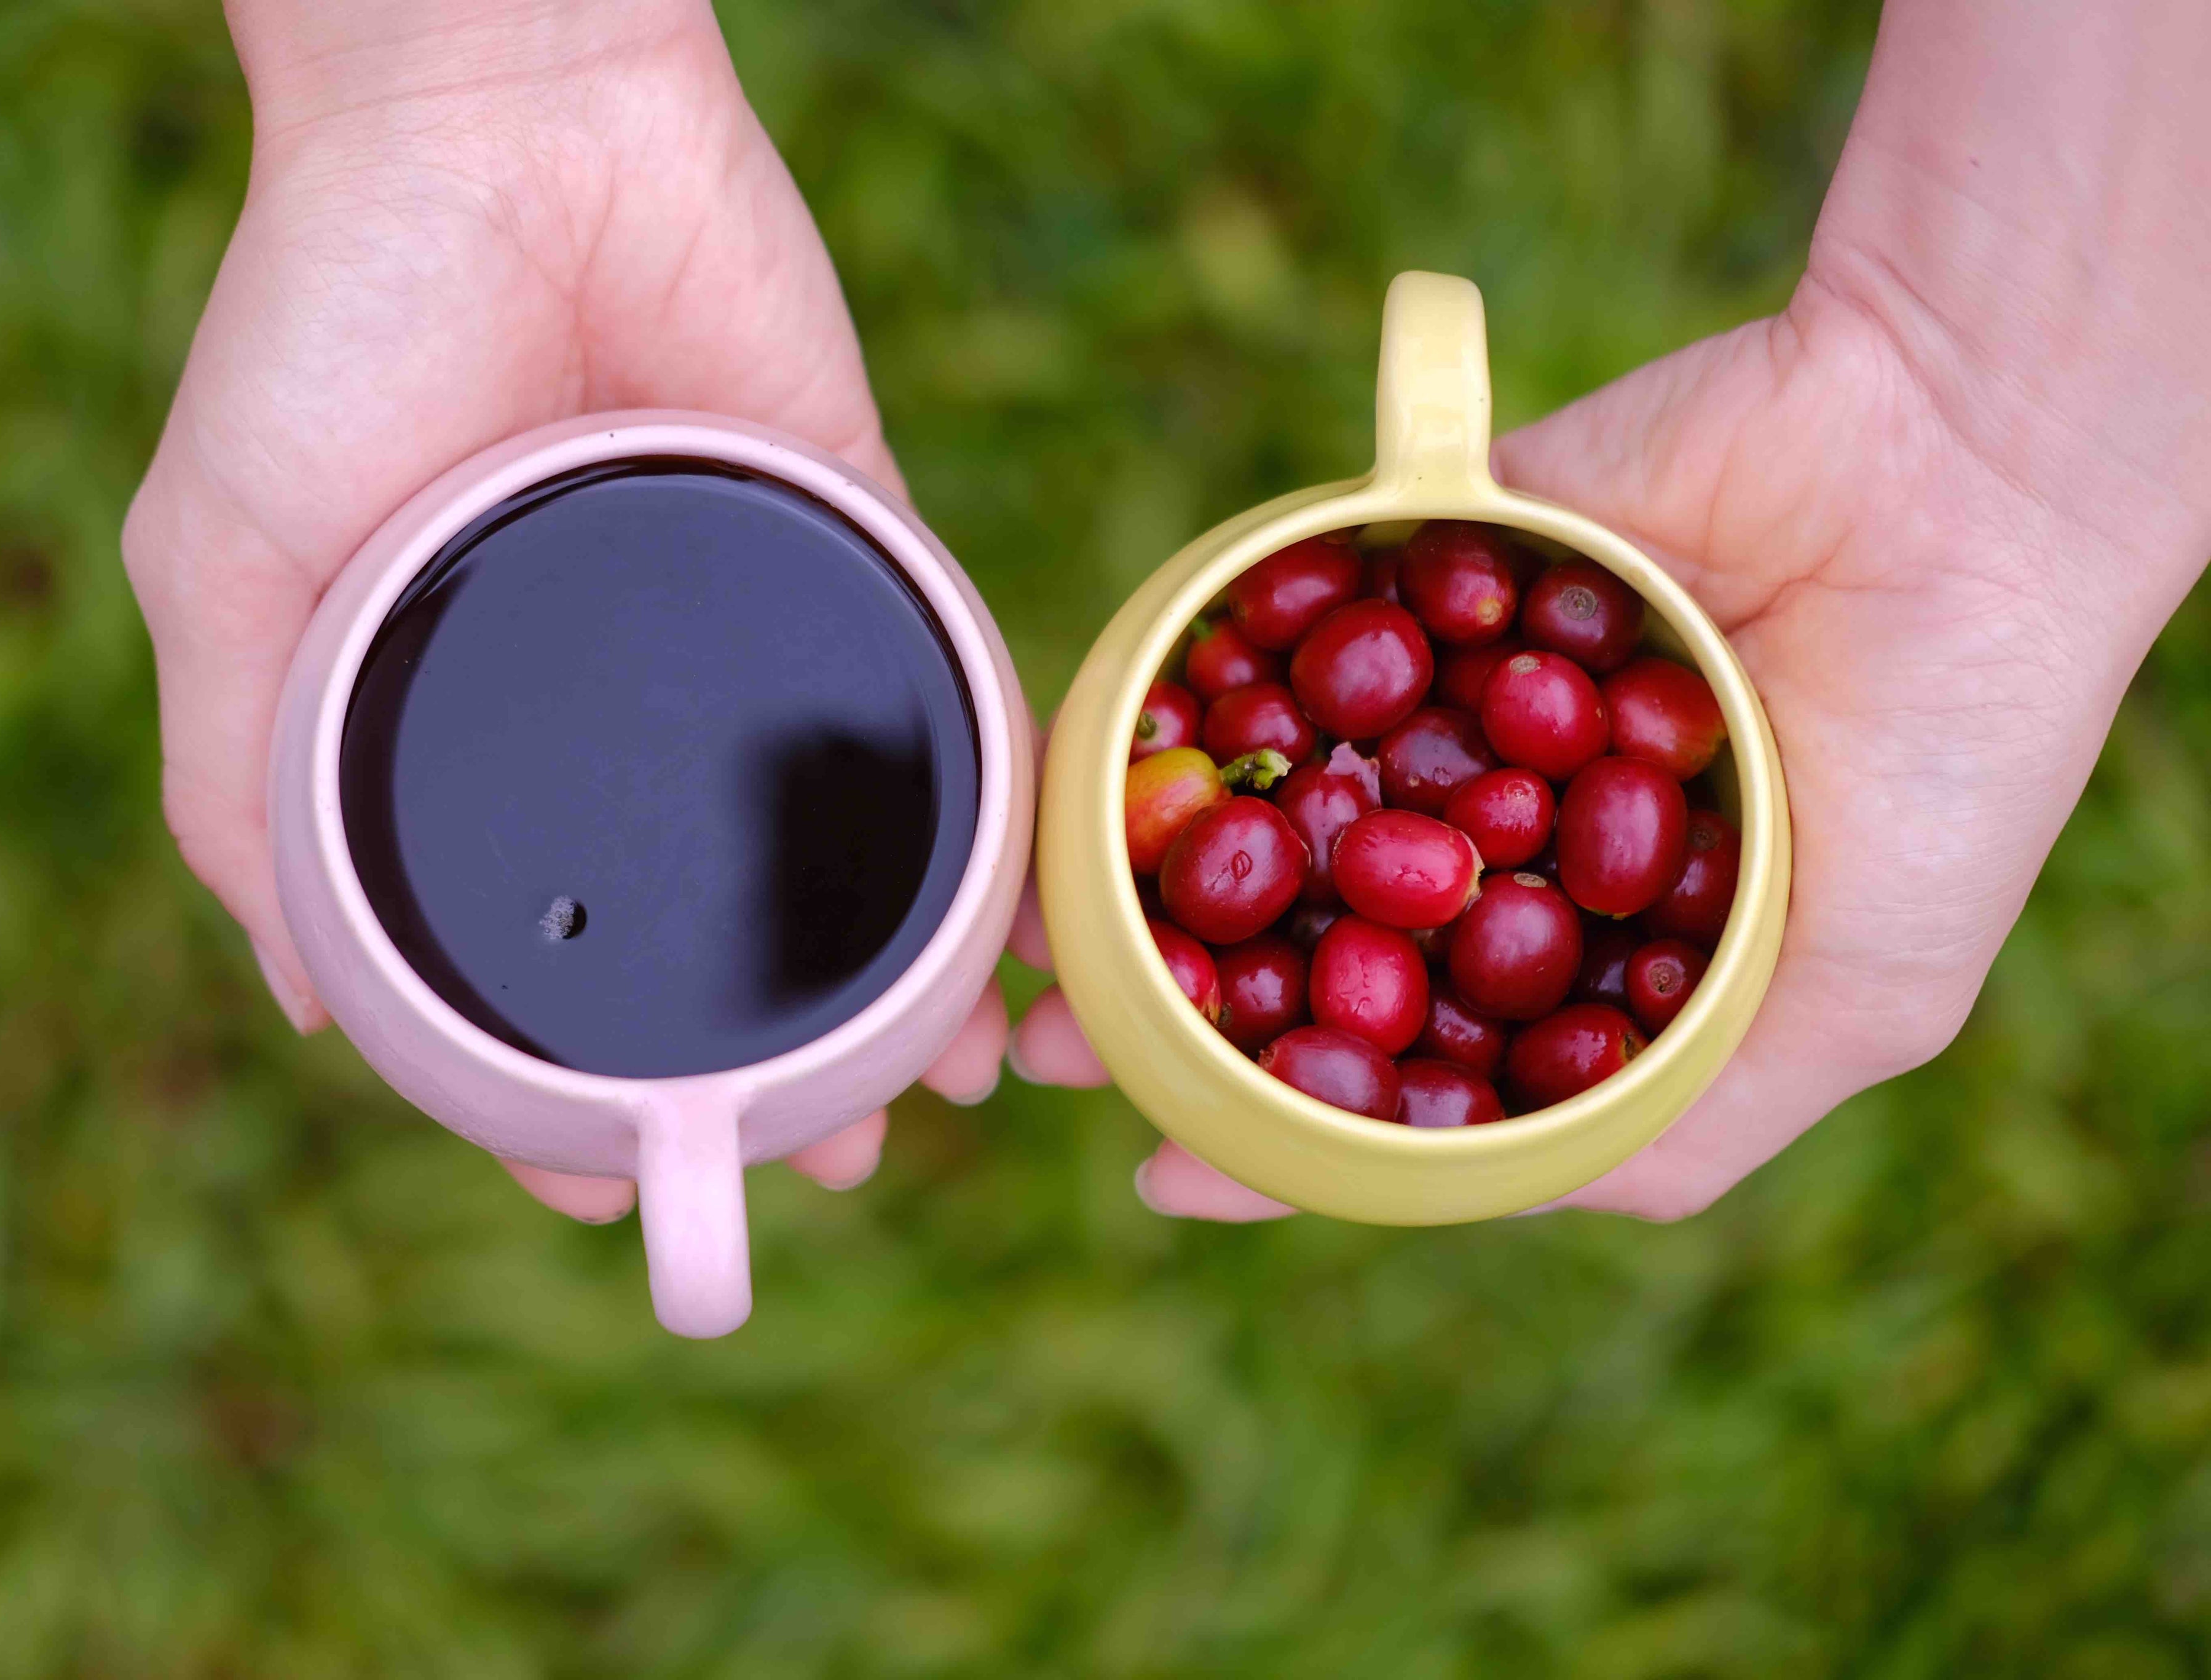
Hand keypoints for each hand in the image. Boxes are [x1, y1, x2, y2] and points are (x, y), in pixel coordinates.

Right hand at [122, 0, 1009, 1222]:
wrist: (494, 110)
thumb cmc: (325, 327)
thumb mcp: (224, 565)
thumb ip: (241, 785)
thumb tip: (313, 1019)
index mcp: (465, 720)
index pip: (529, 949)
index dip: (564, 1089)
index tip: (610, 1190)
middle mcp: (615, 694)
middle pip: (710, 915)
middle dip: (776, 1061)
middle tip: (837, 1172)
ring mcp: (744, 619)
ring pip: (841, 833)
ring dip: (906, 974)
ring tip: (953, 1095)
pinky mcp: (859, 526)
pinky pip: (943, 684)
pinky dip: (988, 803)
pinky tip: (1025, 916)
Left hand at [1020, 0, 2210, 1220]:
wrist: (1964, 480)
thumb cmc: (1941, 754)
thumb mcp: (1858, 997)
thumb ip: (1684, 1122)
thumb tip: (1489, 1199)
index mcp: (1602, 949)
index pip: (1419, 1065)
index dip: (1293, 1124)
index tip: (1158, 1163)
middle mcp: (1518, 835)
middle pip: (1319, 936)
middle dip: (1183, 996)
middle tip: (1047, 1038)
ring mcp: (1468, 706)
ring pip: (1284, 800)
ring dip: (1158, 860)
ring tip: (1039, 915)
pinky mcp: (1434, 575)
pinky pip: (1298, 637)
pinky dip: (1215, 689)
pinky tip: (1117, 750)